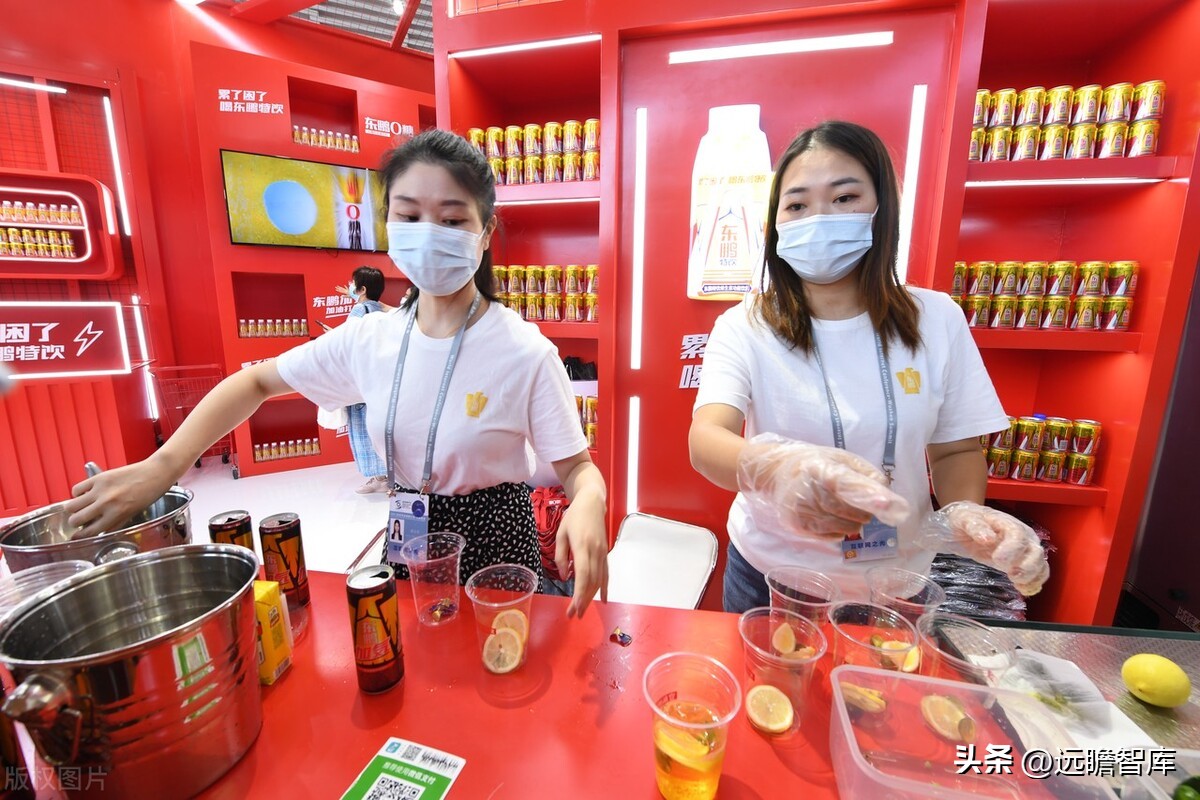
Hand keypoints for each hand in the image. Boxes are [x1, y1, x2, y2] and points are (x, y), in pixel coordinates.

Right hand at [63, 458, 174, 538]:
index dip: (80, 536)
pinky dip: (78, 493)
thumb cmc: (148, 494)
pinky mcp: (99, 477)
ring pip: (71, 505)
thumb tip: (98, 530)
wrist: (156, 473)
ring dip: (73, 509)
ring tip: (80, 507)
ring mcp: (101, 490)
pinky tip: (85, 494)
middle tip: (78, 520)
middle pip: (75, 519)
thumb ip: (114, 523)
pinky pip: (76, 489)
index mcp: (116, 515)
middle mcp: (106, 504)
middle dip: (74, 522)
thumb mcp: (132, 514)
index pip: (90, 531)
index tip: (75, 537)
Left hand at [555, 489, 607, 618]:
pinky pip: (606, 574)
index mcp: (582, 546)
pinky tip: (602, 600)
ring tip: (582, 611)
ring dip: (591, 597)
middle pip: (591, 581)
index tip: (575, 607)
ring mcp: (603, 553)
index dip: (580, 593)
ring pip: (599, 580)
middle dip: (583, 600)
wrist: (592, 503)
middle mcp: (595, 551)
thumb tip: (564, 576)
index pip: (583, 574)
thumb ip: (561, 556)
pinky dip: (604, 588)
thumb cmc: (574, 517)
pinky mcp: (605, 553)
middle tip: (574, 615)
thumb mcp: (561, 534)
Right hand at [736, 433, 909, 536]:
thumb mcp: (839, 458)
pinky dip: (840, 530)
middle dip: (865, 511)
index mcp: (821, 467)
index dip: (869, 494)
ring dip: (854, 522)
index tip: (888, 504)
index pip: (847, 483)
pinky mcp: (798, 526)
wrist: (775, 473)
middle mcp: (809, 490)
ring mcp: (801, 511)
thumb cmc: (813, 464)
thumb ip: (864, 473)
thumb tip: (887, 495)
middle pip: (850, 511)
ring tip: (845, 510)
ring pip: (845, 527)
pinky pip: (833, 537)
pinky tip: (833, 518)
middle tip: (861, 504)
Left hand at [939, 501, 1048, 595]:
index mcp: (1006, 523)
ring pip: (1039, 563)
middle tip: (1012, 576)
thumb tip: (988, 538)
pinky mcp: (1022, 562)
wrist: (962, 527)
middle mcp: (1022, 535)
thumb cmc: (964, 520)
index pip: (1018, 534)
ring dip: (1032, 576)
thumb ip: (975, 526)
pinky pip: (1037, 573)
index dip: (1012, 549)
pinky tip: (1024, 589)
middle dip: (1027, 566)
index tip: (998, 560)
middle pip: (1035, 551)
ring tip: (1018, 584)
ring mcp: (1024, 549)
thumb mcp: (963, 519)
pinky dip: (1034, 583)